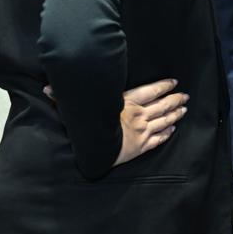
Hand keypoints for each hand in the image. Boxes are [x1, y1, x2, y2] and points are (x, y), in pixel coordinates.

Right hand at [46, 78, 188, 165]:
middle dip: (175, 100)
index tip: (174, 82)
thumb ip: (66, 98)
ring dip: (175, 114)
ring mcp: (142, 131)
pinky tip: (173, 130)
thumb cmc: (89, 127)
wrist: (95, 151)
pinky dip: (167, 134)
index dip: (164, 86)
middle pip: (162, 105)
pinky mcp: (141, 147)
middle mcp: (139, 115)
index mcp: (127, 103)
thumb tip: (47, 88)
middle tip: (185, 96)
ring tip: (184, 109)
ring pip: (164, 120)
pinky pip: (158, 139)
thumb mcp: (80, 108)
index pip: (150, 91)